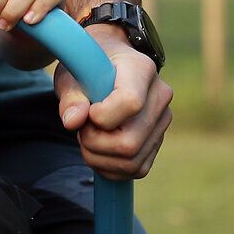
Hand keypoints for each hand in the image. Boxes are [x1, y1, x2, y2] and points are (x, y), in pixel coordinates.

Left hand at [53, 27, 172, 179]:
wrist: (109, 65)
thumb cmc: (89, 66)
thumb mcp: (73, 72)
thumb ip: (71, 97)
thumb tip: (72, 121)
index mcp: (141, 69)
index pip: (130, 103)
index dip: (102, 116)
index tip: (88, 110)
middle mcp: (160, 96)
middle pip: (129, 142)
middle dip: (94, 143)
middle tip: (83, 127)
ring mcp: (162, 121)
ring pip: (132, 162)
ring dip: (99, 158)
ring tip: (89, 136)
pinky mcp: (158, 141)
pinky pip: (136, 169)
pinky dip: (110, 167)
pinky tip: (98, 149)